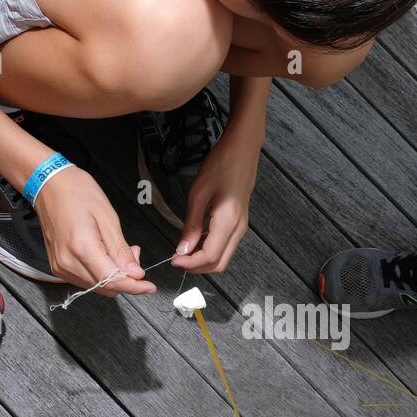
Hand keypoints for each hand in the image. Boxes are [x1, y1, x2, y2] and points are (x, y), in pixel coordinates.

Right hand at [34, 166, 153, 295]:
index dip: (134, 286)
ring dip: (113, 276)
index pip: (113, 280)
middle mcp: (68, 261)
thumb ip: (121, 250)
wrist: (49, 185)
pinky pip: (85, 280)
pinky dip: (100, 273)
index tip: (149, 286)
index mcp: (81, 247)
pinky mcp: (58, 267)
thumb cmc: (77, 193)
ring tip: (119, 251)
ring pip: (96, 286)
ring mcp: (60, 266)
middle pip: (105, 287)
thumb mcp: (108, 217)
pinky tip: (105, 255)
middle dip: (126, 278)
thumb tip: (135, 273)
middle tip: (135, 256)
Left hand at [172, 130, 259, 273]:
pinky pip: (226, 246)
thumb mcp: (199, 193)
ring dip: (203, 259)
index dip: (190, 263)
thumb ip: (191, 224)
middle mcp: (239, 229)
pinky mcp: (240, 223)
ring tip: (184, 250)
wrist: (243, 149)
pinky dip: (210, 250)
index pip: (210, 257)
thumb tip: (182, 249)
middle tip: (177, 259)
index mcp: (228, 222)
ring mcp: (242, 227)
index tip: (174, 259)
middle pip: (219, 264)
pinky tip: (197, 240)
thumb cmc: (221, 165)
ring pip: (223, 257)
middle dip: (197, 267)